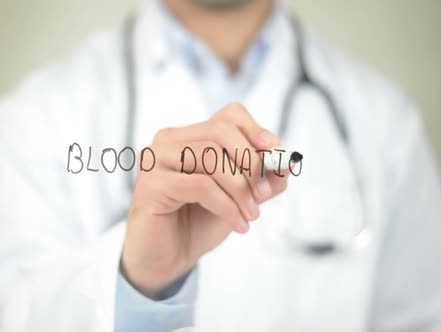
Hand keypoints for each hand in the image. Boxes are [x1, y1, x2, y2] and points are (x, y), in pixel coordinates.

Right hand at [121, 103, 288, 298]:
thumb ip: (263, 178)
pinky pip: (200, 186)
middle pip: (220, 131)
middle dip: (250, 162)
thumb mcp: (240, 197)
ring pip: (210, 156)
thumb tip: (288, 161)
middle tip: (264, 194)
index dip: (255, 130)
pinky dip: (227, 206)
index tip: (275, 152)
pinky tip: (238, 224)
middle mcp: (169, 141)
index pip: (227, 116)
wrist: (169, 258)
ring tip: (251, 214)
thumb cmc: (199, 223)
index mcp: (190, 137)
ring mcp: (156, 160)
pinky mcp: (152, 184)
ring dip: (240, 188)